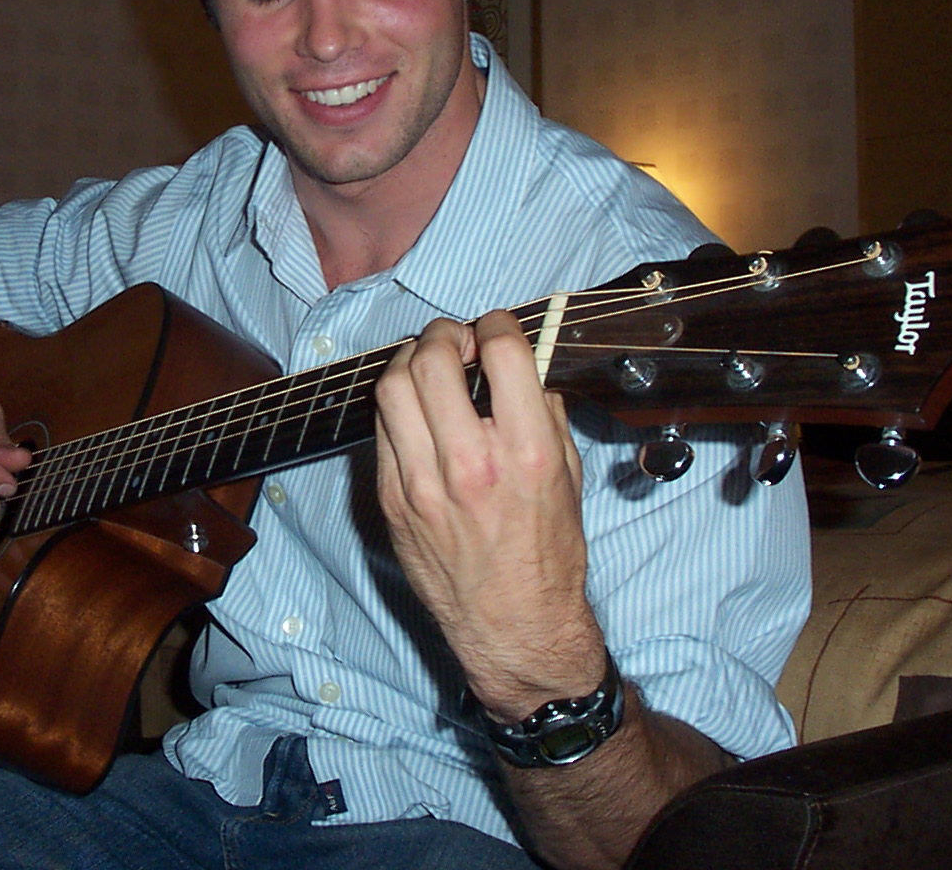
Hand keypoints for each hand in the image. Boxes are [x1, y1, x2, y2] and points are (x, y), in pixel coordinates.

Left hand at [373, 310, 606, 719]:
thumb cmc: (549, 554)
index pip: (501, 353)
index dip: (497, 325)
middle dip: (444, 335)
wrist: (514, 627)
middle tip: (456, 341)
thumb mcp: (569, 476)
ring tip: (429, 368)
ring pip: (392, 388)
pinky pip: (382, 430)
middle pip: (432, 361)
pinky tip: (417, 412)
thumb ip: (544, 414)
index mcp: (526, 453)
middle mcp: (470, 465)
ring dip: (410, 363)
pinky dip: (399, 408)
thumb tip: (522, 367)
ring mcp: (422, 484)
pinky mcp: (393, 501)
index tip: (496, 329)